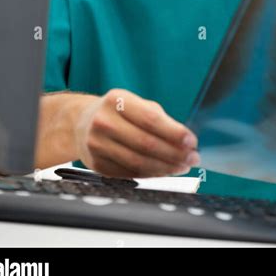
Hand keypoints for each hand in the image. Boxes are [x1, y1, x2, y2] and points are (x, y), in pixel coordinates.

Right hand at [74, 88, 199, 177]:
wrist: (82, 122)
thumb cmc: (118, 112)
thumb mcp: (136, 104)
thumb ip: (159, 118)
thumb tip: (185, 139)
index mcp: (117, 100)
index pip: (151, 119)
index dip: (174, 133)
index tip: (192, 141)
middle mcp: (104, 121)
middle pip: (146, 144)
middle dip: (174, 154)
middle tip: (192, 158)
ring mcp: (97, 144)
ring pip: (138, 163)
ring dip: (166, 167)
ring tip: (182, 166)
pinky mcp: (97, 165)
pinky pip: (130, 173)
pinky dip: (151, 174)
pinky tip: (164, 171)